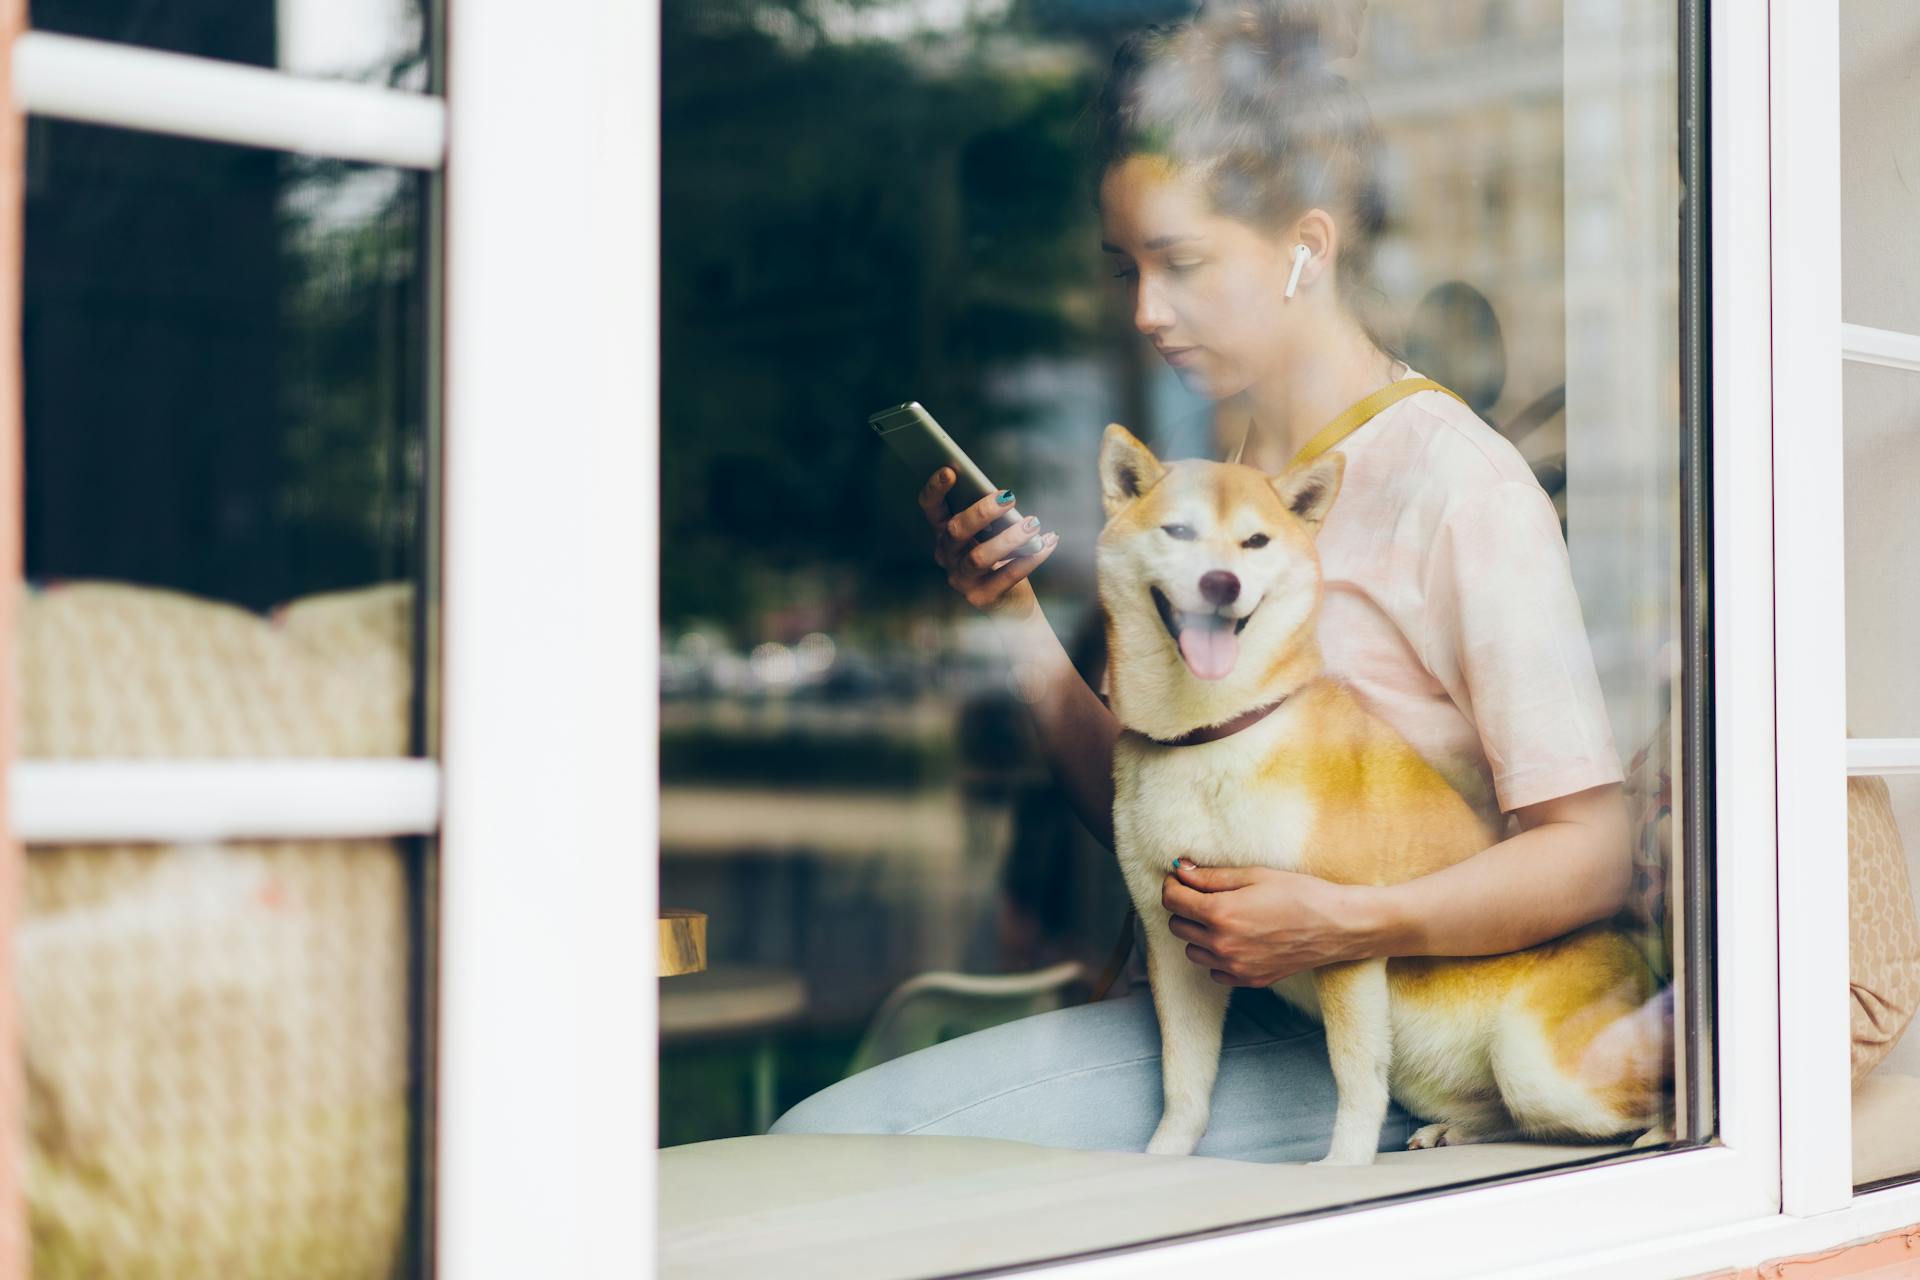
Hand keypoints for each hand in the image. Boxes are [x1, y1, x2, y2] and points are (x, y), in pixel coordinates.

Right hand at [918, 467, 1058, 618]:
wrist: (1011, 603)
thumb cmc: (1002, 558)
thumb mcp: (993, 534)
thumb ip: (992, 518)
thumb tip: (1005, 498)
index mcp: (946, 535)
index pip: (932, 509)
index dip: (935, 490)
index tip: (950, 470)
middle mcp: (947, 557)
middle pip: (956, 531)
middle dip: (981, 512)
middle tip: (1009, 496)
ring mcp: (962, 580)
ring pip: (979, 557)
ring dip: (1009, 538)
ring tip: (1034, 524)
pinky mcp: (982, 598)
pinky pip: (1006, 577)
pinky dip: (1029, 559)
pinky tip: (1047, 543)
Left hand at [1160, 861, 1377, 985]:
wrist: (1337, 926)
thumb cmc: (1300, 893)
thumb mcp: (1254, 875)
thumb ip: (1211, 876)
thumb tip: (1179, 871)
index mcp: (1220, 914)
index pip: (1172, 901)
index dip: (1173, 885)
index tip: (1181, 878)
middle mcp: (1222, 945)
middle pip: (1177, 926)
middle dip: (1184, 908)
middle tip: (1203, 894)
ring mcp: (1235, 966)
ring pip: (1192, 951)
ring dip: (1198, 933)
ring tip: (1221, 917)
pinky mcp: (1249, 980)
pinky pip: (1215, 972)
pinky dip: (1216, 957)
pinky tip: (1235, 940)